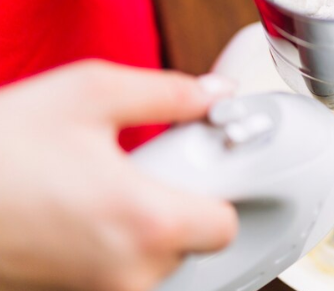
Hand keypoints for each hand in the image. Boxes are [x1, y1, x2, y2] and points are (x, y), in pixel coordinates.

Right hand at [0, 60, 237, 290]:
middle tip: (147, 169)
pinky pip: (112, 272)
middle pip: (190, 245)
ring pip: (151, 262)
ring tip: (100, 186)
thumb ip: (169, 94)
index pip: (224, 228)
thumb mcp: (90, 93)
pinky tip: (77, 208)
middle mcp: (124, 272)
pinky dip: (110, 243)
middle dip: (178, 205)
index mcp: (144, 222)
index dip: (223, 193)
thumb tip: (216, 93)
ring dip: (142, 226)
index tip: (209, 168)